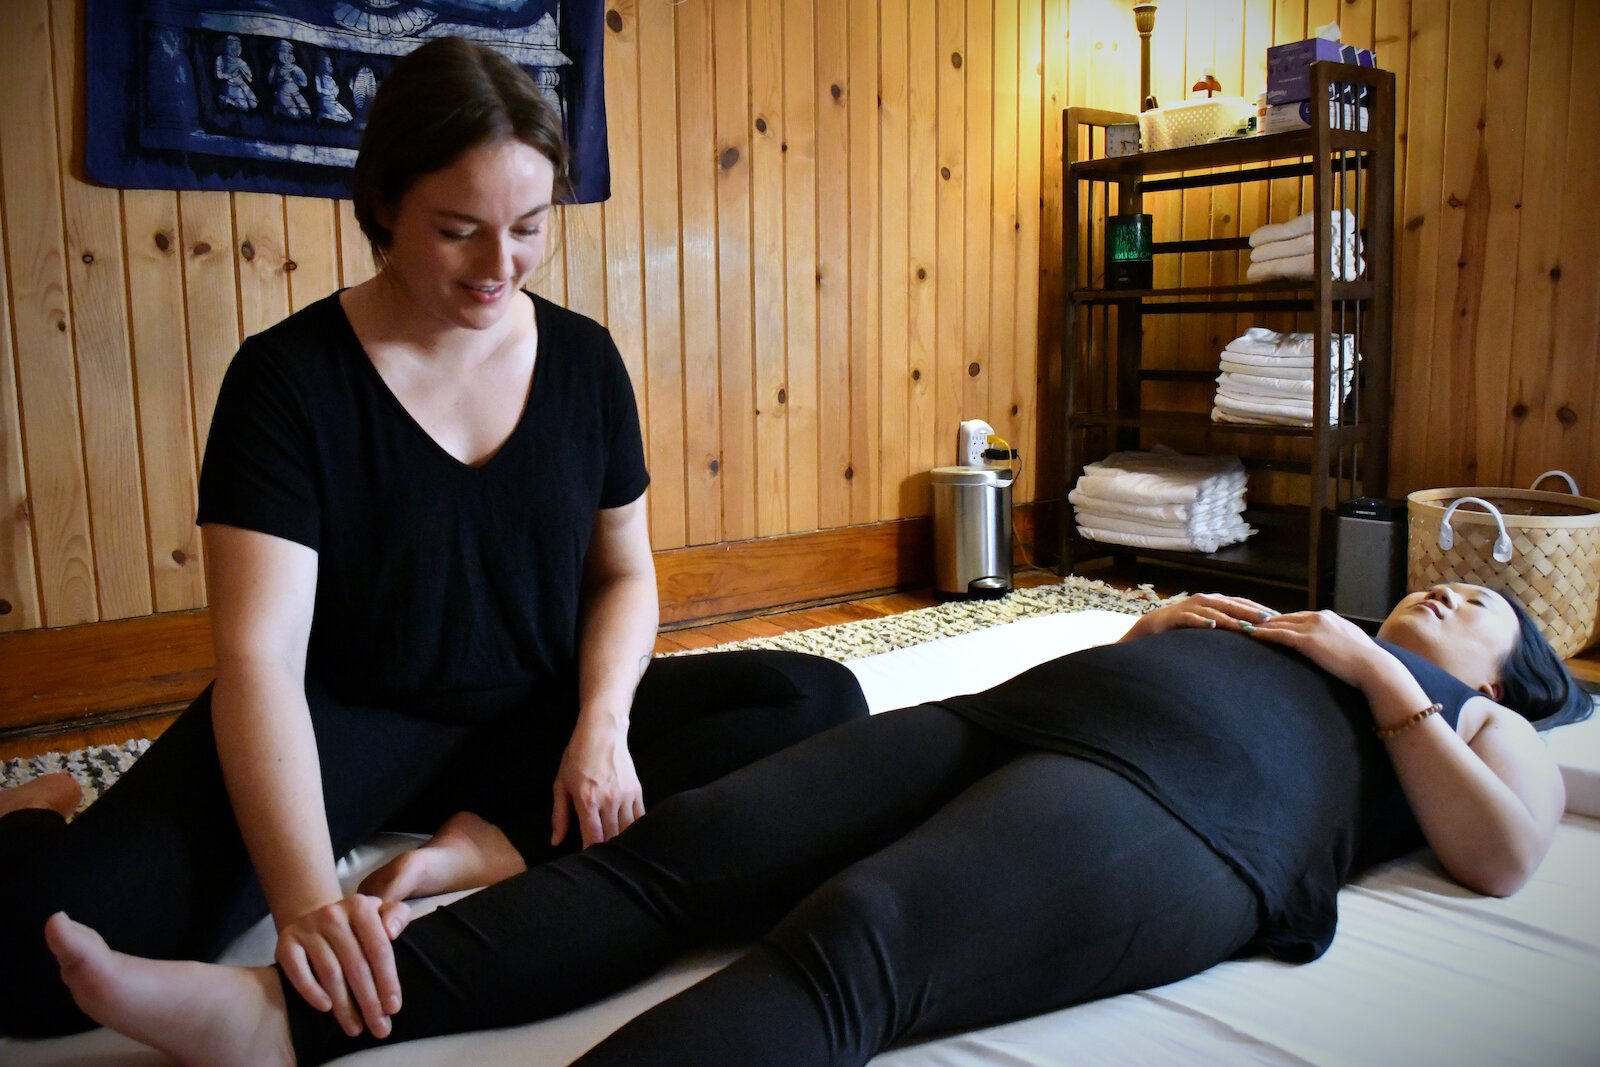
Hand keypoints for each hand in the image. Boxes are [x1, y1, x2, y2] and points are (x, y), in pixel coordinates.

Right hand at [276, 894, 411, 1038]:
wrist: (313, 916)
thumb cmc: (356, 923)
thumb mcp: (380, 911)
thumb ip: (397, 916)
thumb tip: (391, 933)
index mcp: (361, 907)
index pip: (378, 949)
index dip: (388, 981)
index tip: (394, 1009)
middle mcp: (333, 914)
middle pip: (356, 966)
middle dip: (370, 1002)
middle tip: (379, 1028)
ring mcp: (307, 928)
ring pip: (330, 974)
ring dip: (344, 1006)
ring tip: (356, 1028)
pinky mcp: (286, 943)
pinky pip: (298, 972)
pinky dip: (312, 992)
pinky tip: (326, 1009)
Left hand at [551, 715, 644, 848]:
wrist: (602, 732)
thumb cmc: (577, 757)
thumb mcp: (561, 784)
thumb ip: (559, 815)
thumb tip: (555, 841)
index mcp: (587, 801)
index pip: (592, 837)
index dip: (591, 853)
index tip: (588, 862)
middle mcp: (608, 801)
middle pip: (611, 837)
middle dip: (606, 850)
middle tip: (601, 860)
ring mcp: (625, 796)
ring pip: (627, 830)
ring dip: (621, 842)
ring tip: (615, 851)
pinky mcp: (637, 791)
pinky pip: (639, 817)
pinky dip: (635, 829)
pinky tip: (630, 837)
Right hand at [1120, 592, 1278, 641]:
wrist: (1153, 627)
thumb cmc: (1185, 626)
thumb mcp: (1209, 623)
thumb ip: (1227, 623)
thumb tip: (1253, 631)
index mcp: (1214, 601)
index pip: (1241, 602)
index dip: (1258, 608)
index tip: (1277, 617)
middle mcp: (1204, 600)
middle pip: (1231, 604)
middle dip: (1250, 611)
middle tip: (1268, 619)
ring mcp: (1190, 607)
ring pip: (1214, 611)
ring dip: (1231, 618)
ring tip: (1246, 626)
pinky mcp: (1176, 616)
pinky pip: (1191, 618)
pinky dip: (1202, 621)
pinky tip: (1212, 626)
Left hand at [1247, 609, 1390, 688]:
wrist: (1373, 667)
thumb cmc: (1365, 662)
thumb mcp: (1349, 644)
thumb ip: (1336, 640)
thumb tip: (1332, 648)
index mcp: (1328, 616)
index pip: (1298, 616)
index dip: (1281, 620)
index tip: (1265, 622)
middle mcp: (1318, 617)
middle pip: (1284, 617)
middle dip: (1264, 620)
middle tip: (1245, 620)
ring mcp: (1312, 626)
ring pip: (1278, 623)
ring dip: (1258, 624)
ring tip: (1240, 624)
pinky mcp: (1307, 640)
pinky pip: (1279, 634)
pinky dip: (1262, 634)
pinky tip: (1249, 634)